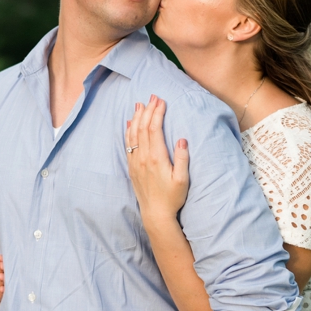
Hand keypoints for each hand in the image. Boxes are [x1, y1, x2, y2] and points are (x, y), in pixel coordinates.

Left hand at [125, 95, 190, 227]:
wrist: (155, 213)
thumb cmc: (172, 197)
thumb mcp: (182, 180)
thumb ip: (182, 159)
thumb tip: (182, 139)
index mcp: (157, 158)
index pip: (154, 129)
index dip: (157, 113)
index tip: (161, 101)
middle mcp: (143, 157)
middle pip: (143, 128)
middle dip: (148, 110)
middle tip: (152, 96)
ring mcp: (135, 162)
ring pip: (133, 134)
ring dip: (136, 117)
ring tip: (140, 104)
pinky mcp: (132, 167)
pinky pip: (128, 144)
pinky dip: (128, 131)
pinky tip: (129, 123)